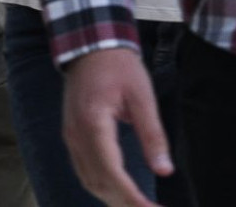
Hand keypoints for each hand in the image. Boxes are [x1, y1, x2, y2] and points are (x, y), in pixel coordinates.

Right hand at [63, 48, 172, 205]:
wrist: (90, 46)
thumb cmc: (118, 66)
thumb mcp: (142, 96)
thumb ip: (152, 134)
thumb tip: (165, 170)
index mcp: (93, 123)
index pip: (111, 173)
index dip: (132, 198)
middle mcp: (76, 134)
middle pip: (97, 183)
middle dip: (125, 204)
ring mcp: (71, 135)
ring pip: (88, 180)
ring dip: (112, 199)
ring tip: (140, 205)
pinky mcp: (72, 134)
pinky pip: (84, 169)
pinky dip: (102, 186)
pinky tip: (121, 190)